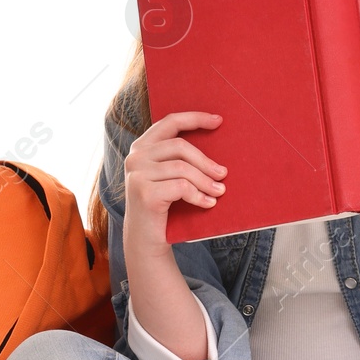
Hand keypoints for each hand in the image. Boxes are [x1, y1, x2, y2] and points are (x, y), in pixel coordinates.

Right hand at [123, 110, 228, 252]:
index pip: (170, 122)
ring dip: (206, 181)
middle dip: (206, 161)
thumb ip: (179, 159)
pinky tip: (208, 203)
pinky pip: (181, 187)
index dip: (195, 118)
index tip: (218, 120)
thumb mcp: (168, 177)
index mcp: (142, 147)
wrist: (145, 240)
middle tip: (223, 174)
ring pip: (183, 169)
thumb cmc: (163, 206)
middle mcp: (135, 157)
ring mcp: (137, 174)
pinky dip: (199, 195)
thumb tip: (216, 148)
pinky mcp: (145, 193)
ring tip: (219, 191)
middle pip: (180, 146)